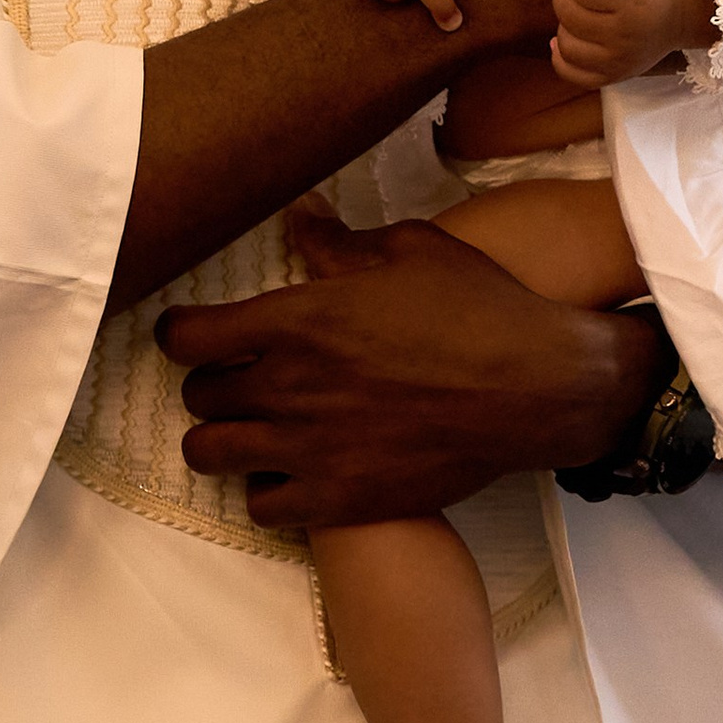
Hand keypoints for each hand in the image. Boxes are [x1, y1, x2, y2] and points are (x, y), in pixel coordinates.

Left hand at [158, 206, 671, 525]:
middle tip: (240, 377)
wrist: (541, 389)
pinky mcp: (339, 499)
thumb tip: (298, 215)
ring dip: (224, 438)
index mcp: (299, 320)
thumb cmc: (482, 309)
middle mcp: (290, 387)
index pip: (186, 337)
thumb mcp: (413, 251)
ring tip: (253, 428)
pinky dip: (266, 489)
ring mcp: (310, 449)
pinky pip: (262, 506)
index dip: (182, 333)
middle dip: (211, 382)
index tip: (195, 332)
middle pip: (197, 395)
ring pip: (211, 455)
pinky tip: (291, 471)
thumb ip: (340, 242)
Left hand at [547, 0, 717, 87]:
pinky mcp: (615, 75)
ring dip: (566, 22)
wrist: (690, 12)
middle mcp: (624, 33)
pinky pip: (572, 73)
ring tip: (586, 10)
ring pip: (565, 43)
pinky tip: (572, 37)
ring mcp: (619, 59)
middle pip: (567, 11)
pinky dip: (563, 56)